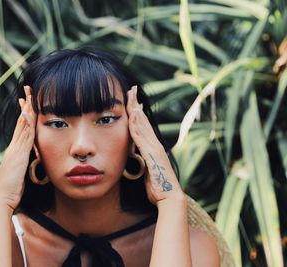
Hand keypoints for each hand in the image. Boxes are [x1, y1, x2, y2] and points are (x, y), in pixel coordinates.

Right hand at [0, 85, 36, 209]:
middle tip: (27, 90)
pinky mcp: (18, 155)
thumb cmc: (11, 190)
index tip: (26, 102)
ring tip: (30, 95)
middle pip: (21, 122)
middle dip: (25, 105)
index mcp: (15, 150)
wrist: (1, 198)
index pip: (21, 128)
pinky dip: (26, 124)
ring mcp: (15, 149)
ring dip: (27, 110)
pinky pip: (24, 136)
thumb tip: (29, 162)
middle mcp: (14, 147)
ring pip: (23, 125)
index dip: (24, 114)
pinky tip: (28, 113)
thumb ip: (23, 165)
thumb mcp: (19, 174)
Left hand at [126, 86, 184, 206]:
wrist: (169, 197)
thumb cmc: (157, 188)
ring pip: (142, 124)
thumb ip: (140, 162)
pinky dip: (136, 124)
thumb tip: (132, 158)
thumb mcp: (145, 171)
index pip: (143, 126)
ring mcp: (154, 148)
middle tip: (131, 89)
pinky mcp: (151, 153)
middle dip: (136, 104)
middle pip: (143, 120)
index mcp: (152, 148)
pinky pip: (141, 136)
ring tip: (131, 95)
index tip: (132, 101)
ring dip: (136, 109)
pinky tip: (132, 113)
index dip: (137, 112)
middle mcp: (154, 144)